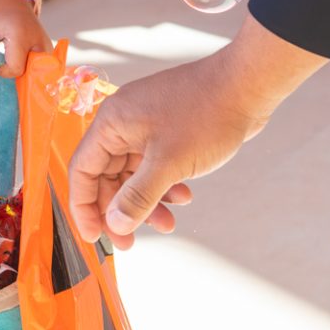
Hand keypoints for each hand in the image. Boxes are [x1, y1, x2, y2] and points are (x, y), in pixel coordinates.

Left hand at [0, 0, 51, 78]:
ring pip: (38, 71)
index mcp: (19, 35)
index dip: (2, 71)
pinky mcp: (48, 46)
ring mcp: (46, 43)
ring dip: (24, 71)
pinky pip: (42, 66)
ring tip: (12, 59)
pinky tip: (21, 60)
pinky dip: (31, 67)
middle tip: (5, 63)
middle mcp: (37, 40)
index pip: (15, 69)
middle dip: (16, 73)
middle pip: (30, 73)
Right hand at [69, 15, 325, 248]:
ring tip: (169, 223)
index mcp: (112, 123)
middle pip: (106, 175)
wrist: (246, 86)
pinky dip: (165, 185)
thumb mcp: (169, 164)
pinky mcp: (167, 130)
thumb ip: (137, 197)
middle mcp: (123, 122)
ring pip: (133, 173)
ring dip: (146, 201)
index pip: (83, 170)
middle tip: (130, 243)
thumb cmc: (206, 115)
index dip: (84, 207)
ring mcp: (146, 125)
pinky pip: (155, 165)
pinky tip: (185, 196)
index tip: (95, 238)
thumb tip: (115, 225)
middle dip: (119, 210)